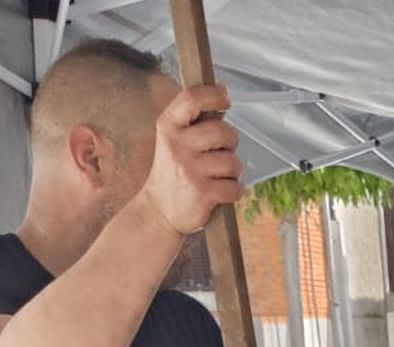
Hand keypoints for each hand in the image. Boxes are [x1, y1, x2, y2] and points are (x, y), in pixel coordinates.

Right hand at [142, 85, 242, 236]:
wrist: (159, 211)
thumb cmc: (172, 171)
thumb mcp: (174, 138)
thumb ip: (196, 118)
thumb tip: (222, 89)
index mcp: (168, 126)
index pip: (192, 98)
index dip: (213, 95)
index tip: (225, 100)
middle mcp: (177, 145)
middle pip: (222, 131)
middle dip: (230, 142)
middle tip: (222, 151)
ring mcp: (190, 170)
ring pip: (232, 162)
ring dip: (233, 170)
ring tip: (219, 175)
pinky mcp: (203, 193)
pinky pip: (235, 187)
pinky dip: (234, 191)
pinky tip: (222, 192)